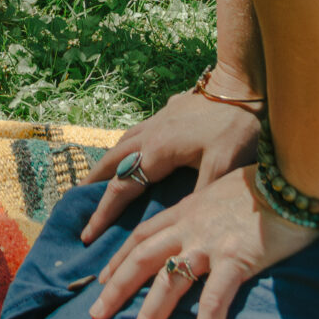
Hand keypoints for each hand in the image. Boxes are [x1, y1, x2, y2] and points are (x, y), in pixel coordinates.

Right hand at [81, 88, 259, 244]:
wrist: (242, 84)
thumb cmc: (235, 126)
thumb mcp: (224, 166)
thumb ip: (199, 195)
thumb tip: (181, 224)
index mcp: (158, 151)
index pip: (122, 187)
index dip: (104, 212)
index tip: (88, 234)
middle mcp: (150, 135)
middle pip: (111, 161)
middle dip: (93, 185)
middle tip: (76, 203)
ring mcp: (158, 120)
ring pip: (122, 144)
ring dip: (106, 163)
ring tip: (96, 179)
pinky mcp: (168, 111)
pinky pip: (136, 133)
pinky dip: (125, 147)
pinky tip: (133, 150)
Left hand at [88, 163, 314, 318]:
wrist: (294, 176)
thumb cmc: (266, 187)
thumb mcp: (223, 193)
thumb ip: (207, 211)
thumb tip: (204, 227)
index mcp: (186, 210)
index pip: (142, 236)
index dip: (119, 258)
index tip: (102, 280)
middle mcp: (190, 226)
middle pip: (142, 259)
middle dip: (117, 289)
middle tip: (95, 316)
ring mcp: (210, 243)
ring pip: (169, 282)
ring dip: (150, 317)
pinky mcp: (236, 258)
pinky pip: (215, 299)